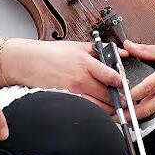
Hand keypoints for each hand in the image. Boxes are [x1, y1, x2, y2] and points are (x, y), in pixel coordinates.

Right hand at [2, 39, 122, 112]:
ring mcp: (74, 89)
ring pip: (98, 104)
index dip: (121, 83)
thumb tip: (119, 51)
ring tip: (115, 108)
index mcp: (85, 61)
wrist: (29, 62)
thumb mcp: (77, 45)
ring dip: (109, 107)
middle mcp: (81, 77)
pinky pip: (86, 105)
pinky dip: (95, 109)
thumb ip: (100, 49)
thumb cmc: (50, 53)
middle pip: (107, 94)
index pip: (111, 76)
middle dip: (118, 99)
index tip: (125, 84)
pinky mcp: (68, 97)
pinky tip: (100, 108)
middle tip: (126, 101)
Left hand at [125, 40, 154, 118]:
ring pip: (154, 112)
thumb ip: (147, 50)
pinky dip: (148, 113)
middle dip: (130, 113)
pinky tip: (137, 112)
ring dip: (137, 116)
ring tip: (122, 116)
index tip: (118, 97)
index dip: (131, 94)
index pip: (147, 88)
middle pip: (148, 107)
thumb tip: (129, 45)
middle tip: (115, 115)